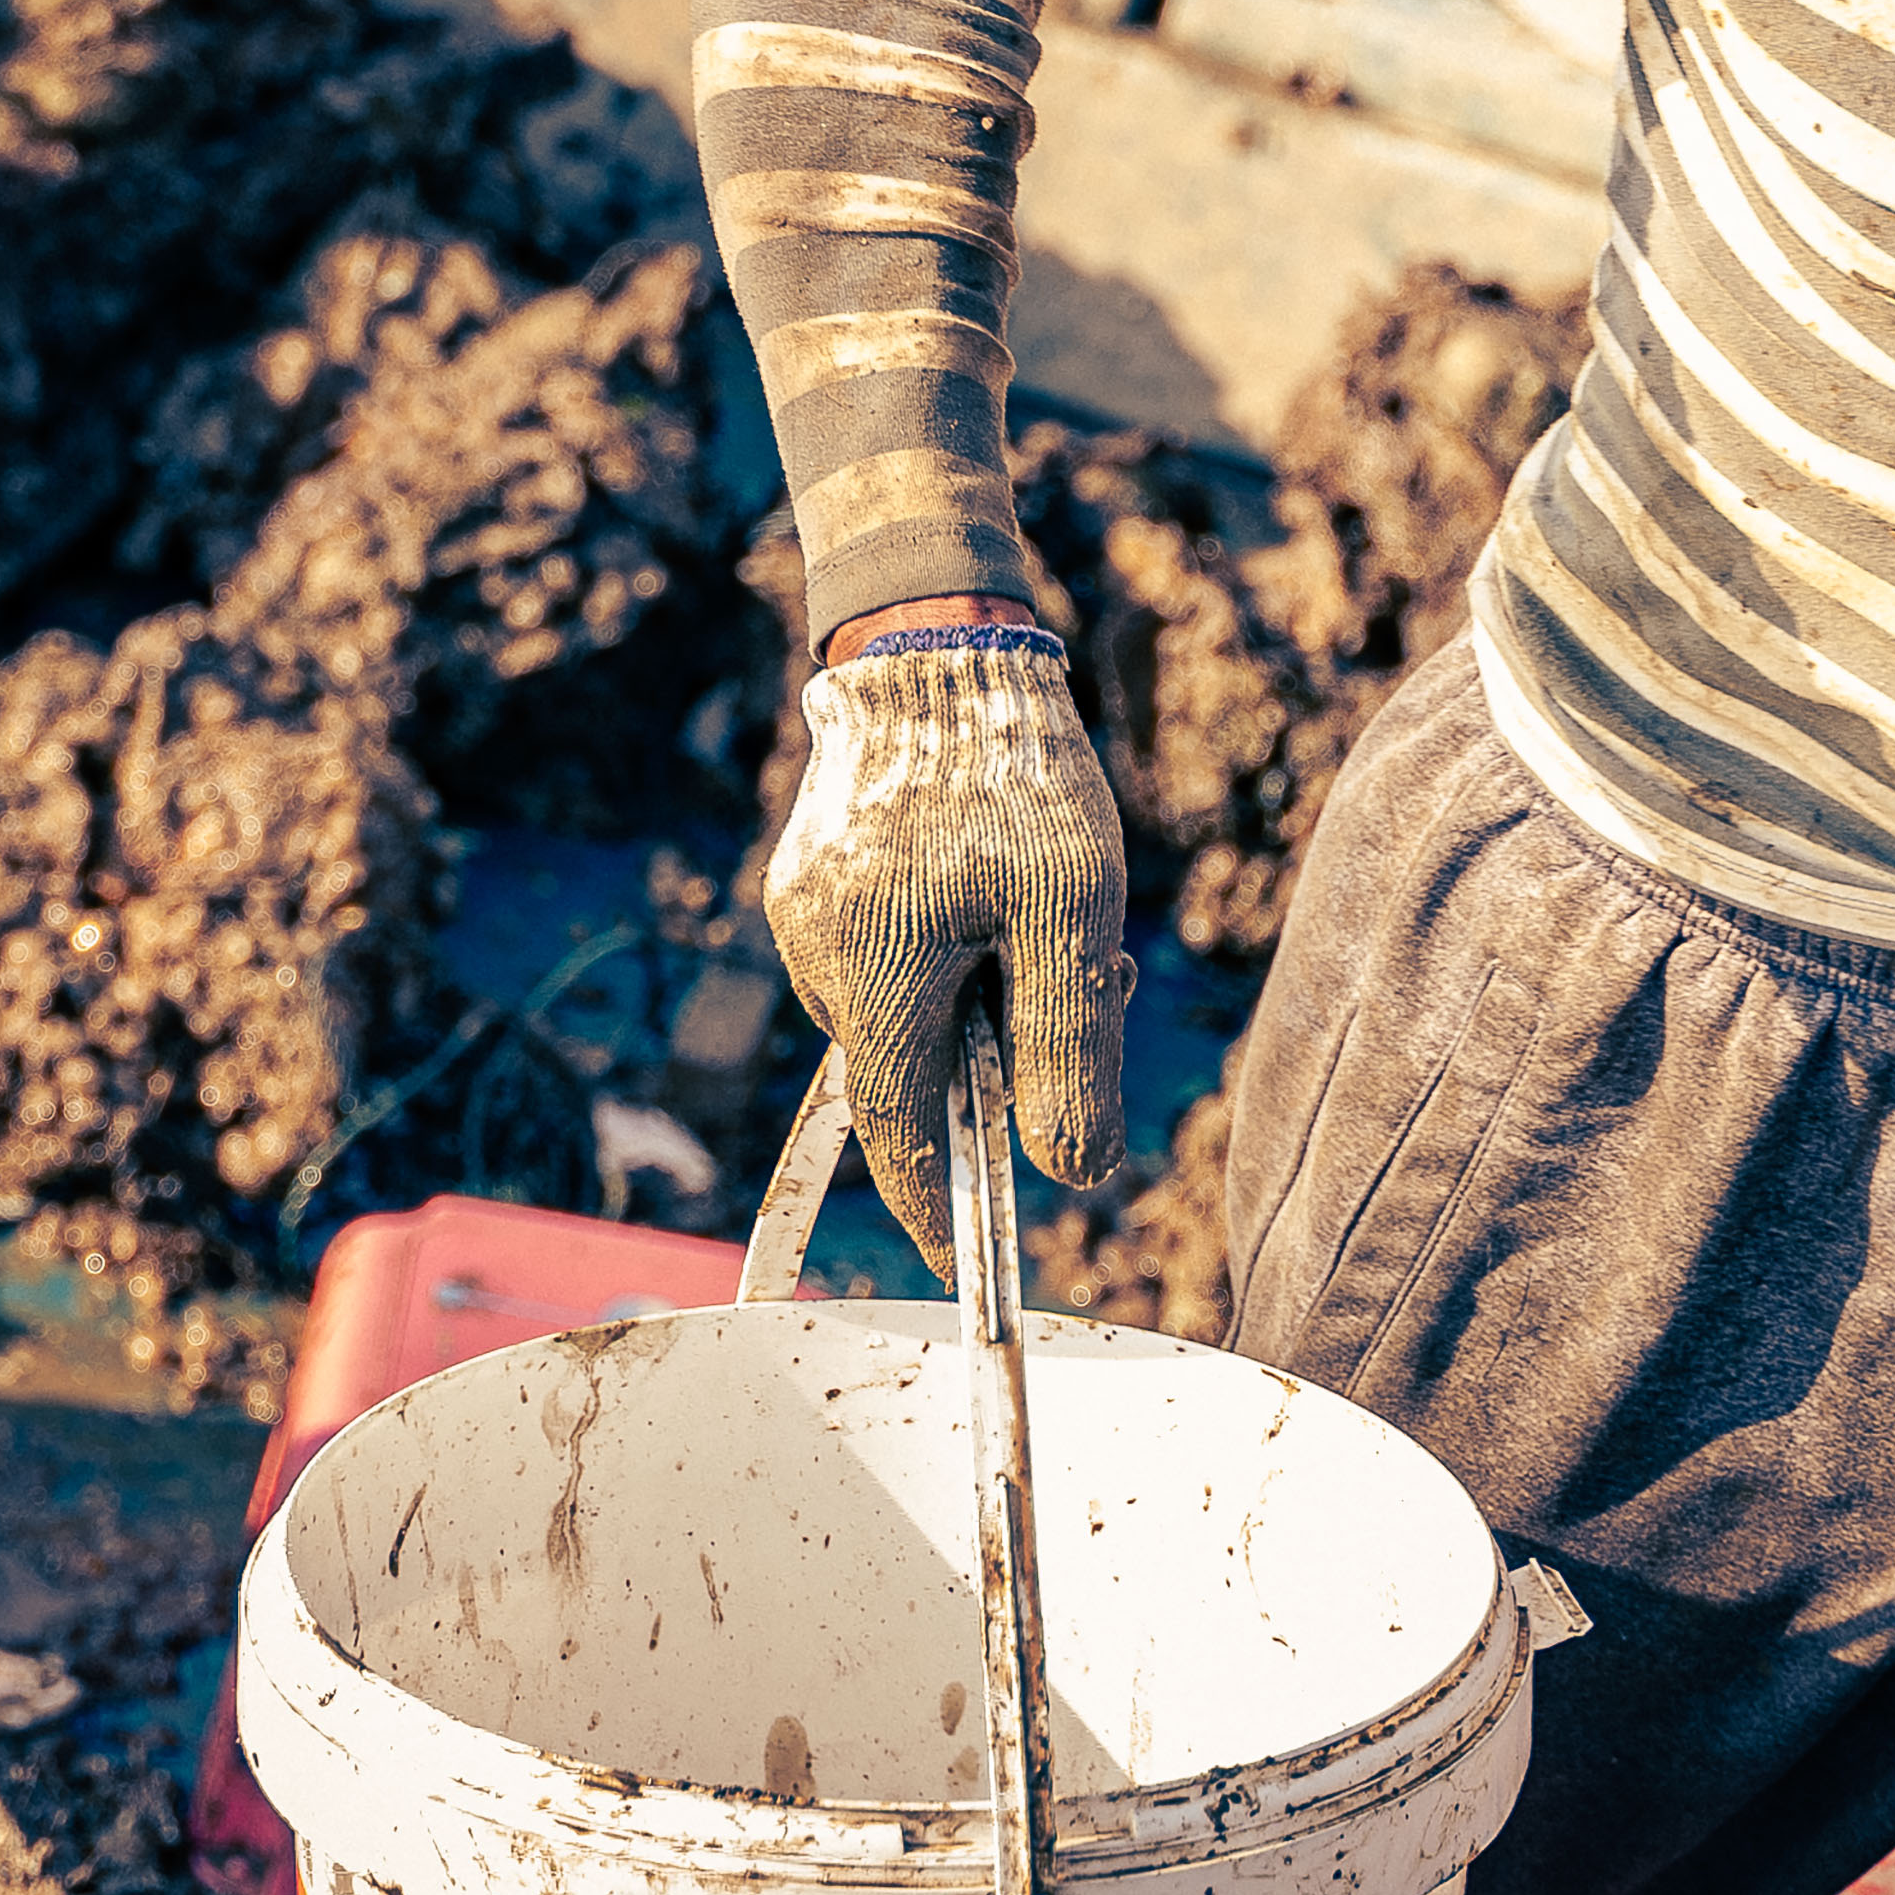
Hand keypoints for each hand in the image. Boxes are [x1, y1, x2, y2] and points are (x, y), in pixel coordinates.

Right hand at [762, 628, 1129, 1260]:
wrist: (936, 638)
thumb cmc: (1015, 772)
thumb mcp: (1074, 917)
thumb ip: (1068, 1051)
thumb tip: (1069, 1174)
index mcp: (874, 977)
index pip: (900, 1134)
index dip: (938, 1205)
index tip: (968, 1257)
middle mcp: (816, 953)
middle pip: (908, 1066)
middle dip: (996, 1063)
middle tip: (1091, 990)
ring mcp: (804, 910)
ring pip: (896, 1006)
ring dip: (976, 998)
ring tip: (1051, 913)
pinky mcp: (810, 873)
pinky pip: (878, 951)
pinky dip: (944, 951)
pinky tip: (997, 881)